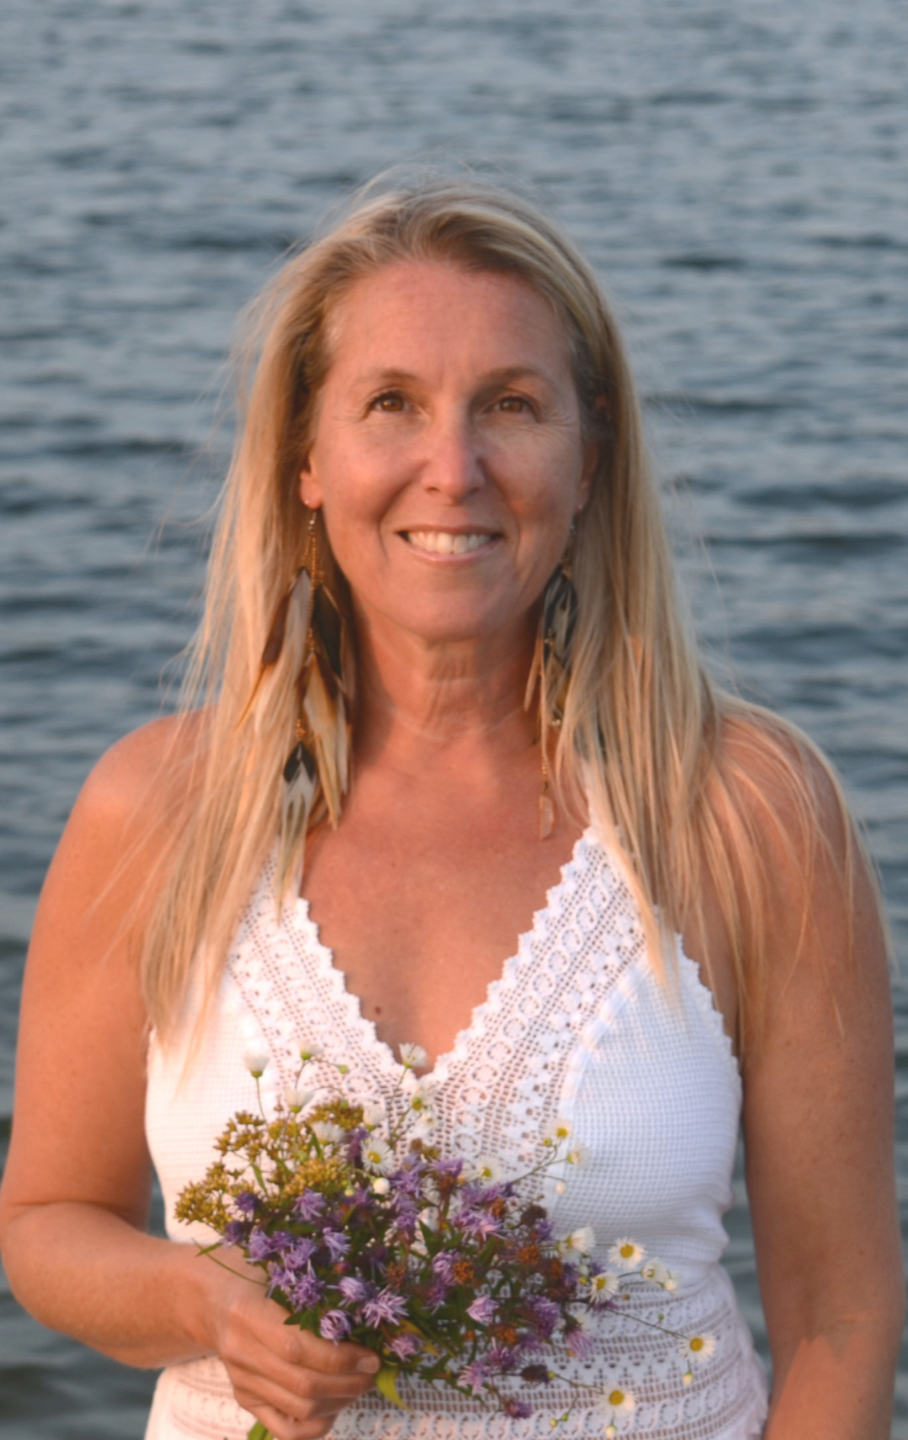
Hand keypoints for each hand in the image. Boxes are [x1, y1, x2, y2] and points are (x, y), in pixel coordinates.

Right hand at [208, 1258, 378, 1439]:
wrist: (218, 1302)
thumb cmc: (260, 1279)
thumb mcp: (282, 1273)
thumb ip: (315, 1294)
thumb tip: (366, 1318)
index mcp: (248, 1313)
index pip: (298, 1348)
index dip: (340, 1357)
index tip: (371, 1356)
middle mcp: (240, 1353)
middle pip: (303, 1385)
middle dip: (348, 1383)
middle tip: (373, 1373)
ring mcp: (241, 1382)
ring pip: (299, 1410)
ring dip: (340, 1402)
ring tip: (361, 1385)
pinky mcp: (246, 1400)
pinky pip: (286, 1430)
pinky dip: (318, 1426)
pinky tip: (337, 1405)